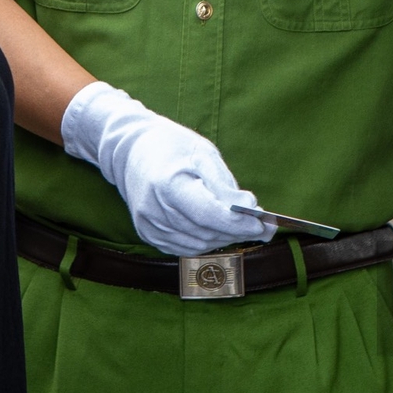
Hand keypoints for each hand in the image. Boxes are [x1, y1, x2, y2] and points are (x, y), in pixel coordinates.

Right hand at [60, 81, 273, 255]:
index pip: (209, 215)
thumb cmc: (170, 146)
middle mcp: (154, 210)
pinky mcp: (148, 234)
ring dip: (224, 238)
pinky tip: (216, 229)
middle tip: (264, 226)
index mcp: (168, 184)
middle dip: (238, 231)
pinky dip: (206, 241)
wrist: (128, 150)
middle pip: (206, 232)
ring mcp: (148, 225)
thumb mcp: (202, 153)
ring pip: (198, 245)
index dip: (239, 223)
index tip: (264, 224)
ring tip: (241, 224)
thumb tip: (251, 208)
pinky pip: (184, 247)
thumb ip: (225, 184)